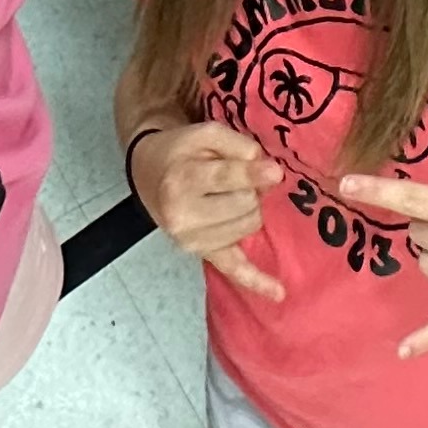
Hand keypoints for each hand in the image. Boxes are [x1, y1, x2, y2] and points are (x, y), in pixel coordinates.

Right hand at [137, 121, 286, 301]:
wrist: (149, 174)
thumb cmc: (181, 152)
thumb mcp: (204, 134)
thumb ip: (237, 145)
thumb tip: (269, 171)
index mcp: (182, 180)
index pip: (227, 179)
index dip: (255, 175)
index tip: (275, 173)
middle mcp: (183, 215)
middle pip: (245, 204)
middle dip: (251, 188)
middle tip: (240, 178)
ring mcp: (192, 240)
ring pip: (249, 226)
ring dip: (251, 209)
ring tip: (233, 195)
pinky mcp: (201, 253)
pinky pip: (233, 270)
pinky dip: (257, 281)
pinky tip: (278, 293)